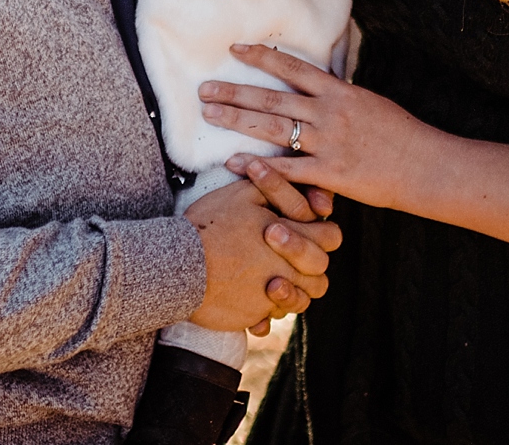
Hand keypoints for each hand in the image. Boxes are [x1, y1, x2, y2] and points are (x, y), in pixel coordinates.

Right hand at [186, 177, 341, 331]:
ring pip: (301, 301)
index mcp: (291, 238)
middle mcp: (288, 271)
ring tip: (271, 281)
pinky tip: (251, 300)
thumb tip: (301, 191)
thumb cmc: (210, 225)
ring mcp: (272, 297)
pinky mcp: (253, 315)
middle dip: (308, 264)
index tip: (300, 226)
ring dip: (292, 292)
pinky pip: (270, 319)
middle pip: (321, 275)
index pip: (330, 237)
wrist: (178, 265)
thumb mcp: (242, 194)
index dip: (320, 231)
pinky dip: (264, 312)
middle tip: (280, 254)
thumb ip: (275, 189)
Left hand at [202, 43, 430, 211]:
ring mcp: (327, 142)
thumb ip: (339, 95)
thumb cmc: (400, 134)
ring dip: (237, 120)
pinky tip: (233, 163)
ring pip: (273, 128)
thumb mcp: (369, 102)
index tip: (235, 50)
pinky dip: (257, 166)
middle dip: (234, 92)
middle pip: (272, 97)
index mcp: (338, 92)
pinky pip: (287, 168)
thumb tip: (319, 83)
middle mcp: (328, 112)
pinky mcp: (329, 173)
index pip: (292, 66)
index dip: (261, 56)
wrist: (424, 164)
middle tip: (204, 89)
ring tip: (209, 115)